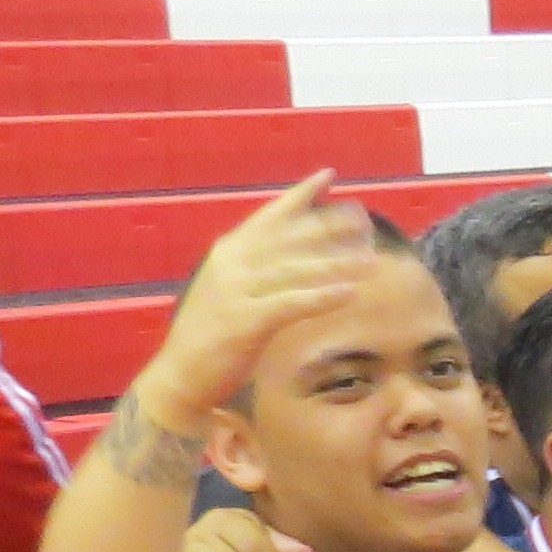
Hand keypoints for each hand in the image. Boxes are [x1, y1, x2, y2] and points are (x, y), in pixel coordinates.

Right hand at [138, 173, 371, 429]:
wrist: (180, 375)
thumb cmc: (213, 335)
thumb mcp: (233, 291)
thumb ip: (258, 268)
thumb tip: (297, 254)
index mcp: (229, 253)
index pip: (269, 216)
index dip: (300, 195)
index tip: (329, 176)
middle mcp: (231, 264)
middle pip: (288, 238)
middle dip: (329, 228)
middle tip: (367, 223)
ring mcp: (235, 291)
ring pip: (293, 270)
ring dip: (335, 264)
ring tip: (371, 262)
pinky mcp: (243, 321)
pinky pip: (289, 304)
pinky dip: (320, 297)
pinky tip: (348, 294)